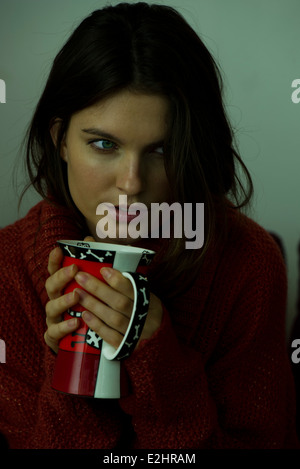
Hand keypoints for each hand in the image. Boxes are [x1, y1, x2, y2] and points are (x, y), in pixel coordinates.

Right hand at [44, 236, 92, 352]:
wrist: (83, 341)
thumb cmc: (87, 308)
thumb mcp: (90, 287)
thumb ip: (90, 264)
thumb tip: (89, 240)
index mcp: (63, 287)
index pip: (54, 270)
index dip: (54, 260)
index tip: (59, 250)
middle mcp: (55, 300)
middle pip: (51, 286)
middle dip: (61, 277)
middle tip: (75, 270)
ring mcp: (54, 318)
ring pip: (51, 307)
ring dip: (63, 301)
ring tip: (76, 295)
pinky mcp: (55, 336)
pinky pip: (55, 332)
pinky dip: (64, 327)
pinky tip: (76, 322)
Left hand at [44, 237, 162, 353]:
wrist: (156, 337)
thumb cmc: (143, 307)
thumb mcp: (141, 291)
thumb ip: (123, 276)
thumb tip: (100, 253)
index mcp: (147, 299)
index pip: (132, 288)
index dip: (118, 280)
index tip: (103, 269)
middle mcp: (142, 315)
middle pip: (120, 302)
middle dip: (99, 289)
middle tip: (80, 276)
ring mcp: (134, 332)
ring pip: (113, 318)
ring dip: (94, 305)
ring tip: (78, 294)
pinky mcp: (126, 346)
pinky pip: (111, 336)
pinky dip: (98, 326)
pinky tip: (85, 316)